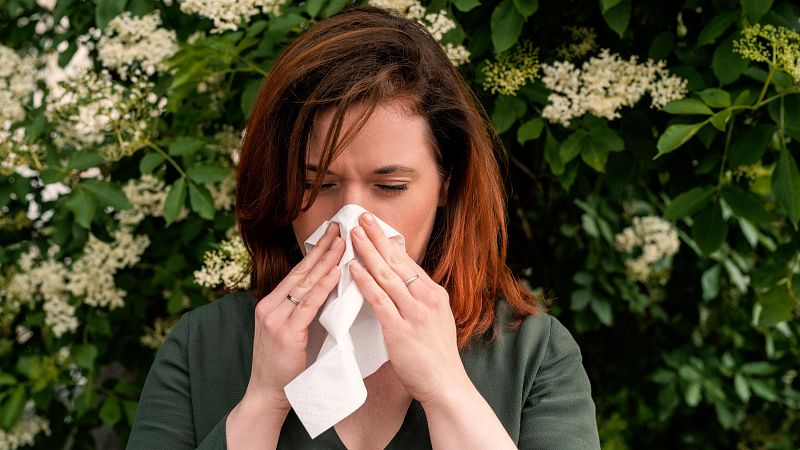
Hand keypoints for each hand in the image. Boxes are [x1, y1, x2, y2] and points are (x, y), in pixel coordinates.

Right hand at [241, 222, 344, 411]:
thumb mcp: (290, 331)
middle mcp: (270, 306)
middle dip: (322, 248)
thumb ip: (302, 311)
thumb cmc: (284, 366)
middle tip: (339, 228)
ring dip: (326, 261)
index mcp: (271, 303)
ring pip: (305, 283)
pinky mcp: (285, 332)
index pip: (297, 272)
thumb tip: (328, 291)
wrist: (267, 394)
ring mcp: (276, 318)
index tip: (331, 234)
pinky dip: (323, 286)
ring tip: (342, 242)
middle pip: (301, 271)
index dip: (315, 252)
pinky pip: (308, 304)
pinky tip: (336, 272)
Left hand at [348, 212, 472, 405]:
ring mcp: (415, 314)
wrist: (446, 385)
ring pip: (387, 276)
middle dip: (377, 238)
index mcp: (435, 295)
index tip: (375, 227)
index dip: (389, 243)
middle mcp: (427, 299)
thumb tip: (402, 285)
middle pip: (398, 262)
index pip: (408, 262)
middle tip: (361, 218)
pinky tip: (353, 268)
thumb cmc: (436, 357)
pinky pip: (379, 300)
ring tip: (353, 235)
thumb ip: (419, 302)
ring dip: (367, 253)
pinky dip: (365, 282)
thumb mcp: (435, 320)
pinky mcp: (400, 330)